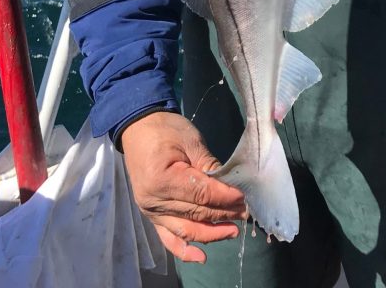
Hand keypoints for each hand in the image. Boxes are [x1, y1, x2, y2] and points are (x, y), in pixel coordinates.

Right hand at [121, 112, 246, 262]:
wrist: (138, 129)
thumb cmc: (166, 130)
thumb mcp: (191, 140)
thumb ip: (209, 165)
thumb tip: (231, 185)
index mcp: (163, 179)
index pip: (202, 194)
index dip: (225, 198)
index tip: (245, 198)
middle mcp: (155, 201)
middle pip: (197, 213)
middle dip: (224, 214)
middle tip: (247, 212)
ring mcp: (151, 212)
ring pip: (186, 230)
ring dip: (212, 233)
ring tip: (233, 230)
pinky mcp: (152, 216)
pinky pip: (169, 238)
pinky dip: (185, 250)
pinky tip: (203, 257)